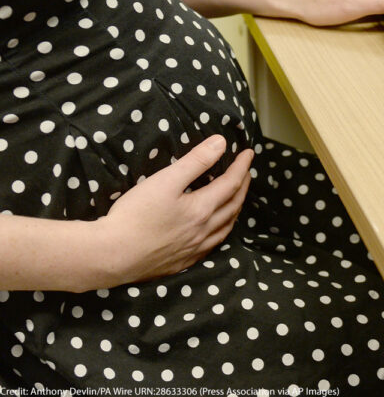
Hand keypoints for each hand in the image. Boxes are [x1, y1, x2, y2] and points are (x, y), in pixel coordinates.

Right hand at [97, 135, 253, 285]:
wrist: (110, 256)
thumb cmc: (135, 216)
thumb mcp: (166, 180)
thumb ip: (196, 161)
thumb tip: (221, 143)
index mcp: (202, 210)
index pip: (231, 184)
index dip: (242, 167)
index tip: (249, 154)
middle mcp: (203, 232)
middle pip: (233, 206)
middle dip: (243, 186)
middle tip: (246, 172)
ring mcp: (194, 250)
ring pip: (225, 228)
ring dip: (235, 210)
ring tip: (237, 198)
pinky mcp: (182, 263)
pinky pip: (212, 246)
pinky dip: (221, 231)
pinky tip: (215, 231)